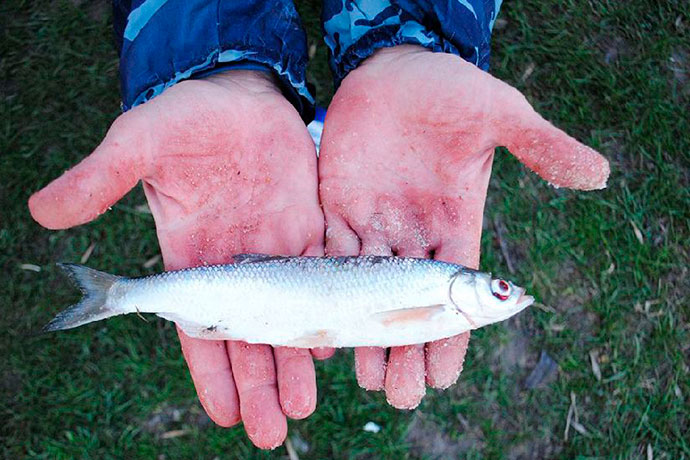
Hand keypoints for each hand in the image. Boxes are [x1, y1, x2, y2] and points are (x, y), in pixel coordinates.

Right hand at [29, 70, 330, 448]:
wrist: (238, 94)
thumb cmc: (184, 117)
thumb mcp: (137, 144)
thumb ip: (99, 178)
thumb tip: (42, 210)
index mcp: (190, 257)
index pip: (198, 328)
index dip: (210, 372)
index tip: (223, 415)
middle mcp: (234, 265)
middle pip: (247, 336)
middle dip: (258, 383)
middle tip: (273, 429)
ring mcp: (274, 249)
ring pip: (287, 316)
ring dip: (295, 361)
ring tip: (304, 405)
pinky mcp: (308, 229)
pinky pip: (321, 278)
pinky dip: (326, 311)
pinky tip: (334, 346)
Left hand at [319, 45, 608, 408]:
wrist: (395, 68)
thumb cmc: (451, 89)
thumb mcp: (499, 114)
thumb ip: (540, 145)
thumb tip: (598, 174)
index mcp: (455, 221)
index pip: (457, 290)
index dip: (452, 334)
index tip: (443, 376)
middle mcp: (415, 234)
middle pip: (410, 302)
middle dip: (406, 348)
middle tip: (400, 395)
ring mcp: (375, 224)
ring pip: (367, 289)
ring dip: (365, 332)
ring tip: (364, 377)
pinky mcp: (338, 209)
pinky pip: (331, 256)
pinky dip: (327, 289)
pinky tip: (323, 325)